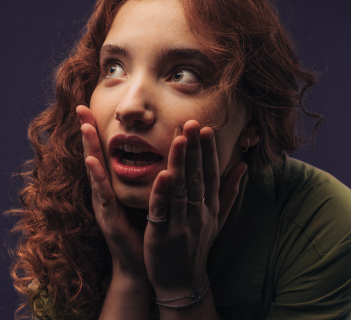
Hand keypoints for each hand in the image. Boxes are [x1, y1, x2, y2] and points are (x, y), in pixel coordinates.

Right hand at [76, 105, 145, 278]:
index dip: (101, 130)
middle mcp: (106, 192)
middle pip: (95, 155)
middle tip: (80, 107)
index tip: (93, 105)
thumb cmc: (148, 231)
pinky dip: (97, 177)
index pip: (108, 152)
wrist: (145, 266)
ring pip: (96, 171)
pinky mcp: (108, 218)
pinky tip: (92, 162)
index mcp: (116, 186)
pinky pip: (103, 194)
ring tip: (84, 126)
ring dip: (89, 147)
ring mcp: (104, 205)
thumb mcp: (152, 199)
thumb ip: (155, 177)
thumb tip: (168, 155)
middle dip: (88, 131)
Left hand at [143, 120, 245, 294]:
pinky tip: (162, 175)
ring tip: (179, 139)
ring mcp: (181, 223)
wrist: (182, 282)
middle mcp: (198, 213)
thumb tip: (243, 165)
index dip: (209, 151)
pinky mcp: (162, 234)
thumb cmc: (196, 246)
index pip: (210, 174)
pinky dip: (162, 194)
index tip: (205, 128)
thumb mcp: (216, 218)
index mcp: (209, 207)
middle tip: (192, 123)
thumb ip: (227, 191)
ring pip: (181, 189)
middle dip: (195, 149)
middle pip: (197, 177)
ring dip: (181, 163)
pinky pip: (163, 211)